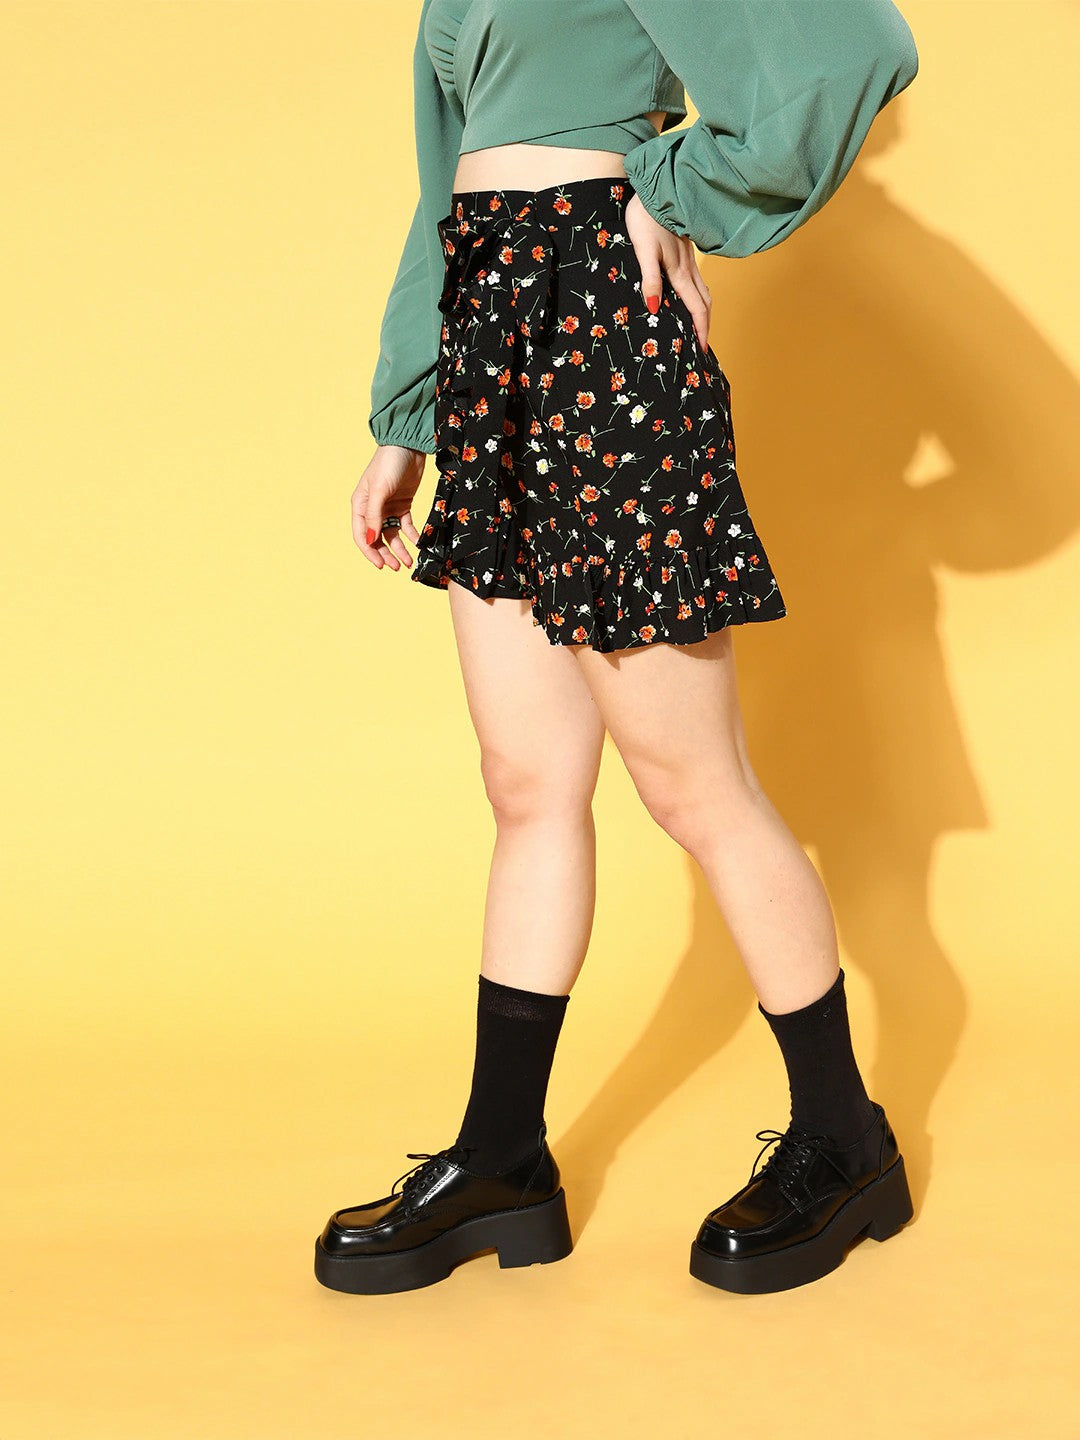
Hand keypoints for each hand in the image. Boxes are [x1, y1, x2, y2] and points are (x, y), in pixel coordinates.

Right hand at [351, 445, 425, 570]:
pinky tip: (418, 545)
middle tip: (396, 568)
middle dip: (386, 554)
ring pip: (392, 535)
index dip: (370, 552)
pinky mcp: (403, 505)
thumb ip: (374, 516)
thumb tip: (371, 540)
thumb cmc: (388, 464)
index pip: (362, 535)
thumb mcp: (380, 490)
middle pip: (377, 538)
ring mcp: (388, 508)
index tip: (381, 565)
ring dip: (399, 550)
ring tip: (408, 563)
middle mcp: (372, 509)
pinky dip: (412, 536)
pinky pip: (406, 526)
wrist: (409, 446)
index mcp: (360, 505)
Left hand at [625, 192, 711, 353]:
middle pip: (704, 302)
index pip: (696, 308)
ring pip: (702, 290)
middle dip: (705, 325)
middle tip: (702, 345)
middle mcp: (688, 267)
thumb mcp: (643, 251)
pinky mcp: (684, 249)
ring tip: (699, 326)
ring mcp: (688, 257)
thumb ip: (650, 279)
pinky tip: (690, 296)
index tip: (702, 350)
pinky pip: (696, 279)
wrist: (654, 189)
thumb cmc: (645, 218)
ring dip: (703, 310)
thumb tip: (655, 308)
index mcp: (679, 272)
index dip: (700, 330)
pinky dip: (698, 294)